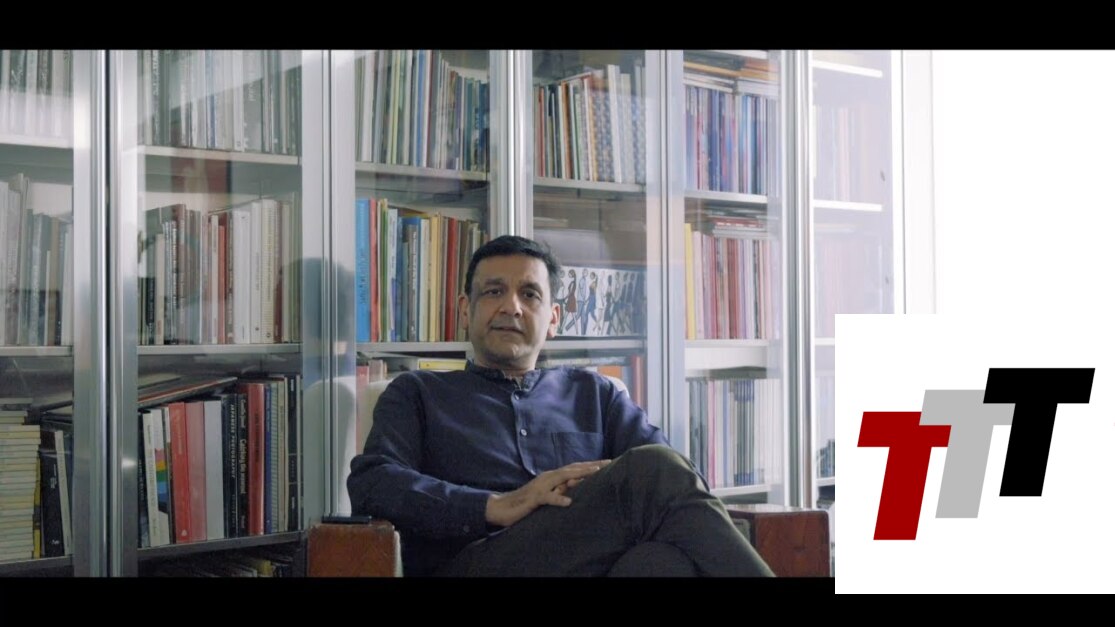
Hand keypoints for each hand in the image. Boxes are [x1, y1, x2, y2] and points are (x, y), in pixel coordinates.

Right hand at [485, 460, 610, 527]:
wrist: (502, 507)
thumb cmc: (526, 502)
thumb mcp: (547, 495)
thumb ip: (560, 490)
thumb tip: (576, 486)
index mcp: (551, 477)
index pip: (574, 469)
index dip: (589, 465)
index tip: (606, 462)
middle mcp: (548, 477)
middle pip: (572, 469)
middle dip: (590, 465)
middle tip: (608, 462)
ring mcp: (541, 486)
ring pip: (562, 478)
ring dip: (579, 474)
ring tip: (595, 473)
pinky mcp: (534, 498)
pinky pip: (547, 498)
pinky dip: (558, 498)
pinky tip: (568, 502)